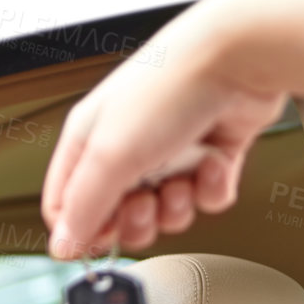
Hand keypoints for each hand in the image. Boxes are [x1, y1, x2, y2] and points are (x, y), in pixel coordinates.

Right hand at [42, 0, 286, 256]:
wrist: (240, 56)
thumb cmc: (169, 87)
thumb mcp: (110, 156)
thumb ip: (83, 208)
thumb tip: (63, 247)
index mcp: (89, 140)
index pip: (66, 205)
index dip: (82, 230)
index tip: (101, 237)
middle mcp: (125, 146)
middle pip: (117, 217)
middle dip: (136, 221)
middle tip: (146, 202)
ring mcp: (169, 153)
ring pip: (164, 213)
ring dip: (177, 206)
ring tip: (184, 178)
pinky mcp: (209, 155)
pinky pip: (204, 198)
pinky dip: (211, 188)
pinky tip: (213, 161)